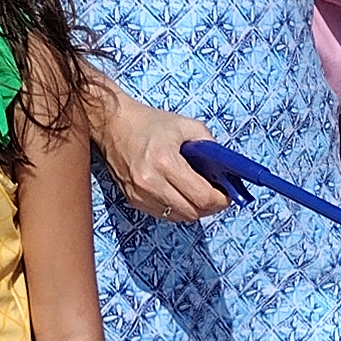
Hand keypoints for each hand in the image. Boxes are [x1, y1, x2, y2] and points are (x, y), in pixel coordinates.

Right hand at [93, 90, 229, 221]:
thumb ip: (209, 146)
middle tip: (216, 194)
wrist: (112, 124)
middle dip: (210, 207)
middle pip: (192, 213)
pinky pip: (163, 215)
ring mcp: (139, 193)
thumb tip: (226, 168)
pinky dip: (176, 209)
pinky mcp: (132, 199)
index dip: (221, 199)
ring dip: (193, 210)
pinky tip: (179, 194)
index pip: (202, 197)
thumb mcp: (185, 125)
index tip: (227, 193)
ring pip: (178, 217)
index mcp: (165, 161)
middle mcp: (150, 182)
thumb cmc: (148, 123)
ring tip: (198, 194)